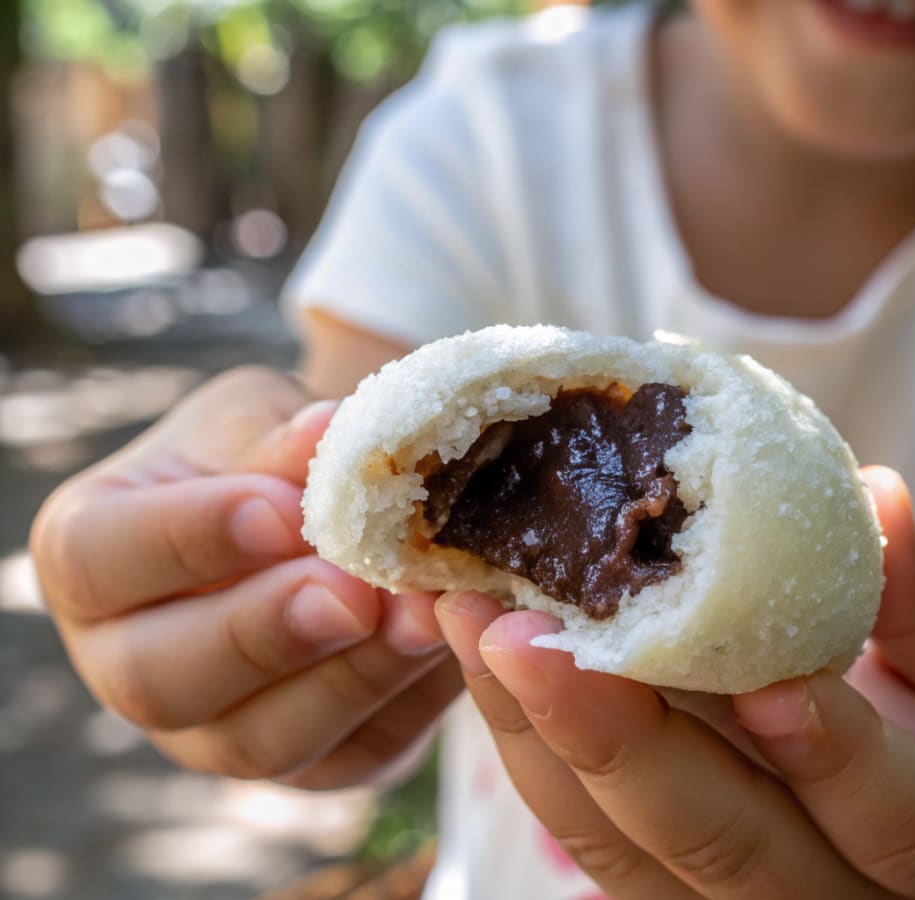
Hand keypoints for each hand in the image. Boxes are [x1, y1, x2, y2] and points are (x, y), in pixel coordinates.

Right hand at [32, 367, 460, 789]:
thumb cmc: (267, 454)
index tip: (282, 512)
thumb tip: (329, 432)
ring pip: (264, 740)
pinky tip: (451, 642)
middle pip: (162, 681)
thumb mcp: (263, 419)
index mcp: (89, 556)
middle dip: (267, 633)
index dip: (189, 539)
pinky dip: (406, 701)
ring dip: (353, 677)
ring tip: (423, 614)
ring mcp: (212, 730)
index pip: (101, 561)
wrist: (325, 513)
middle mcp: (128, 662)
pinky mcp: (309, 762)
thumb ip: (284, 439)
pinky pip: (352, 754)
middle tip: (352, 591)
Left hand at [435, 467, 914, 898]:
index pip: (898, 818)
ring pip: (625, 849)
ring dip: (537, 735)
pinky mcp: (666, 890)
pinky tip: (485, 659)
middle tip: (524, 632)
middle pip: (723, 847)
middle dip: (615, 742)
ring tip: (472, 621)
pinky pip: (586, 835)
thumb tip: (880, 493)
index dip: (834, 754)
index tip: (769, 682)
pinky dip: (530, 746)